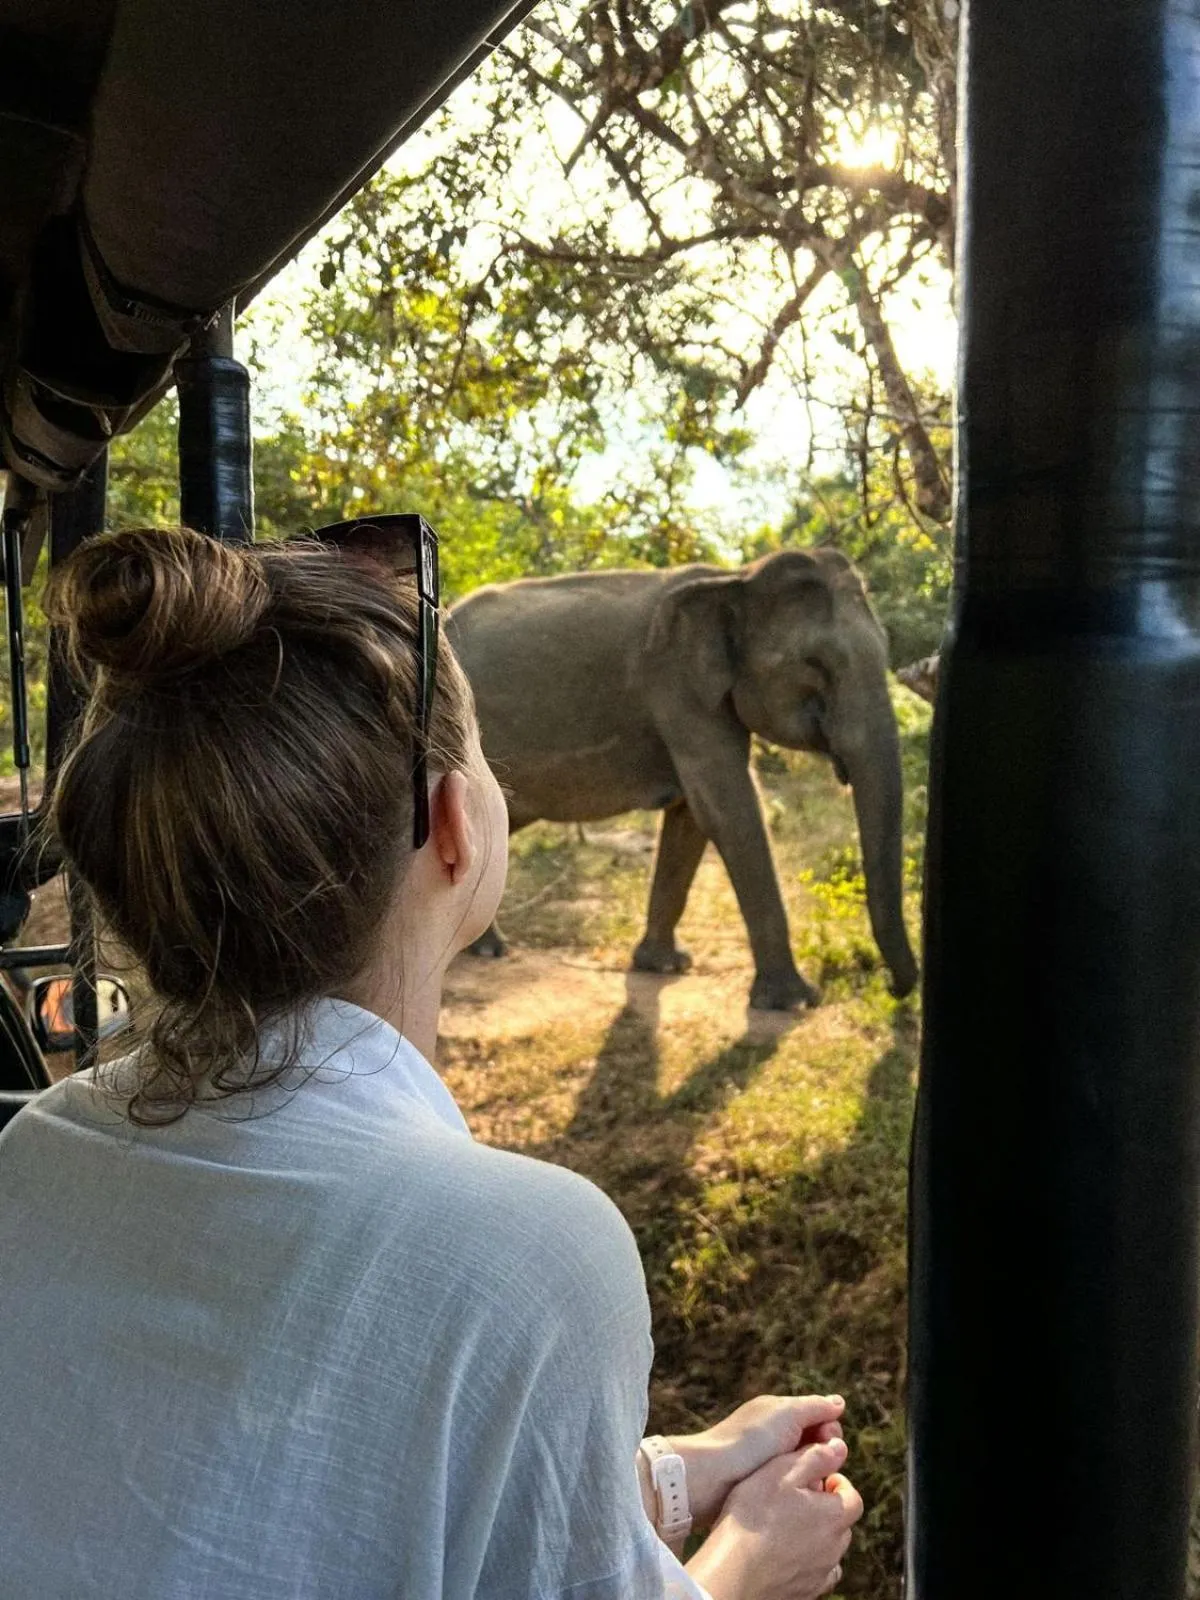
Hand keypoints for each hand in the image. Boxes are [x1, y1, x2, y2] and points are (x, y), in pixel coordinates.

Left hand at [667, 1394, 845, 1527]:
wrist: (715, 1477)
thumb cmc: (750, 1441)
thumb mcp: (786, 1414)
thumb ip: (815, 1407)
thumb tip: (839, 1403)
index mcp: (778, 1415)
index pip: (818, 1419)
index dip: (828, 1428)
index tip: (826, 1436)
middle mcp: (777, 1437)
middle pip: (817, 1444)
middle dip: (825, 1450)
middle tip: (820, 1460)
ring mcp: (772, 1464)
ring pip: (809, 1467)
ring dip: (816, 1471)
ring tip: (814, 1481)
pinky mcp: (767, 1488)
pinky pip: (796, 1486)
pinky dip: (803, 1487)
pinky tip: (806, 1495)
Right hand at [684, 1438, 862, 1599]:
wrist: (734, 1571)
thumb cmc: (755, 1517)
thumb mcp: (781, 1472)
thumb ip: (814, 1458)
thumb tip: (839, 1447)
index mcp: (834, 1515)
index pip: (852, 1497)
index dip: (838, 1484)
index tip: (822, 1478)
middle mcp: (834, 1548)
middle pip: (841, 1524)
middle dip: (826, 1509)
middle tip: (800, 1498)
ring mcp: (820, 1573)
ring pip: (829, 1551)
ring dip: (817, 1537)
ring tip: (789, 1526)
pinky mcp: (805, 1592)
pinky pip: (815, 1575)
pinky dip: (808, 1563)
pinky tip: (787, 1555)